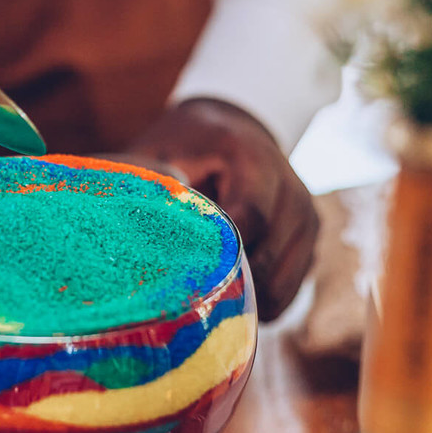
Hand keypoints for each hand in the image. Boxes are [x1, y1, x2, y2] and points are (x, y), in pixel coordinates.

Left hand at [129, 98, 319, 321]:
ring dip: (245, 297)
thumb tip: (122, 222)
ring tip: (202, 298)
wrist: (230, 131)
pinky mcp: (309, 242)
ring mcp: (307, 217)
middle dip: (228, 283)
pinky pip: (289, 290)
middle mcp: (292, 187)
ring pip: (283, 282)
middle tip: (183, 300)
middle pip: (270, 257)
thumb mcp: (159, 151)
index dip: (220, 254)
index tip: (180, 277)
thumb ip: (147, 182)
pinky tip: (224, 295)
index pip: (251, 218)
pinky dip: (259, 301)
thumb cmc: (184, 145)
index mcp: (254, 158)